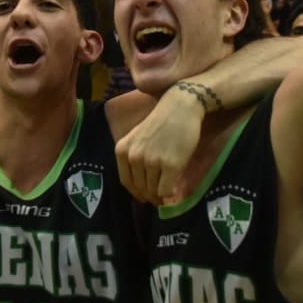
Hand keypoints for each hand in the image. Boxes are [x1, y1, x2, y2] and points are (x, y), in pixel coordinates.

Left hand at [117, 83, 204, 203]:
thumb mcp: (137, 138)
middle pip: (140, 188)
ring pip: (153, 191)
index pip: (126, 182)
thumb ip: (135, 159)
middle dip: (150, 195)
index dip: (137, 192)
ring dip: (161, 195)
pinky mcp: (170, 165)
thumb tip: (140, 188)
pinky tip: (175, 190)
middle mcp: (134, 157)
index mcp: (122, 150)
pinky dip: (170, 194)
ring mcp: (152, 161)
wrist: (180, 107)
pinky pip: (166, 190)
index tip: (145, 196)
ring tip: (168, 191)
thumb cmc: (161, 121)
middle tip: (160, 195)